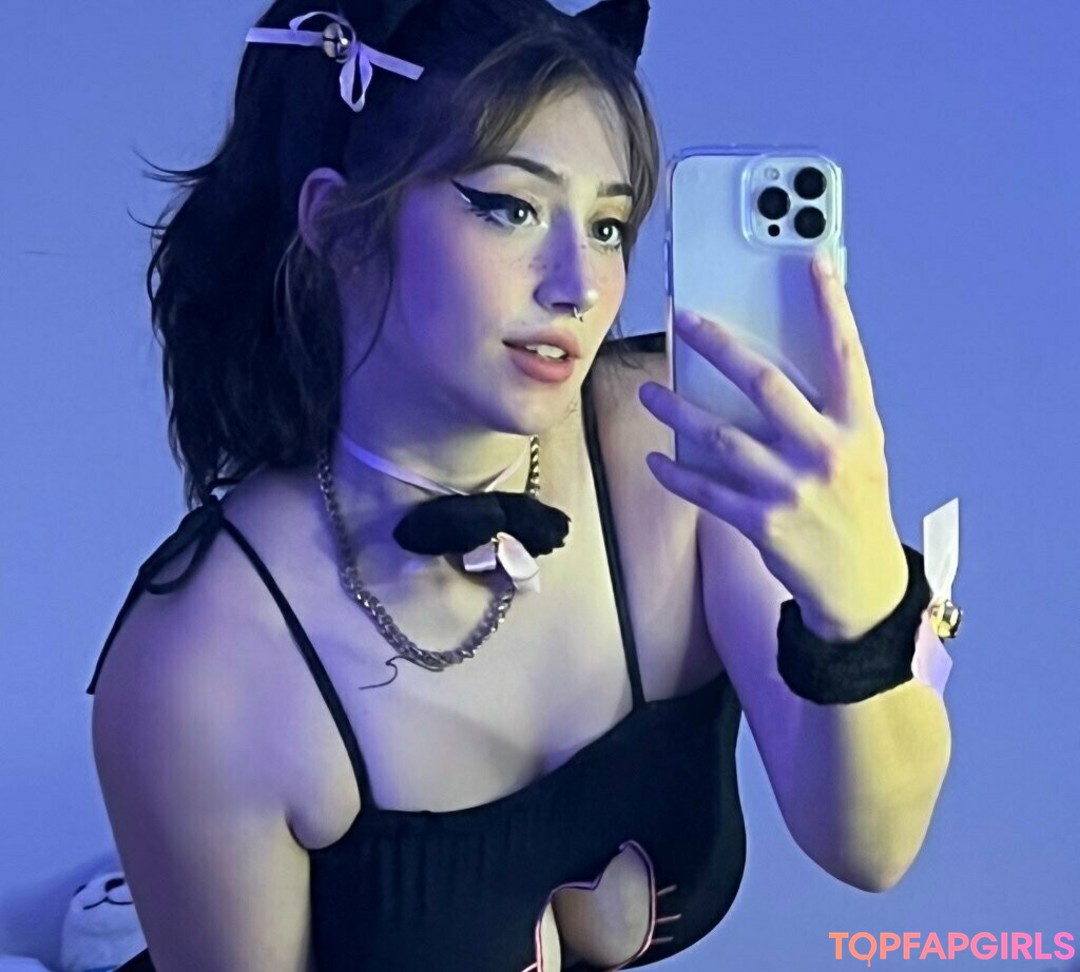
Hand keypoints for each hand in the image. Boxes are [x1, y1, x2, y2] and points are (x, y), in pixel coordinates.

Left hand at [638, 253, 908, 641]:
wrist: (861, 586)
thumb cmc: (856, 508)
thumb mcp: (860, 453)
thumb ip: (825, 412)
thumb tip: (768, 368)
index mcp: (857, 428)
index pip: (845, 355)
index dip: (832, 306)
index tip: (814, 263)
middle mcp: (827, 453)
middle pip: (765, 384)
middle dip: (719, 346)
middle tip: (686, 320)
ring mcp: (793, 489)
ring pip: (720, 436)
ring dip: (677, 411)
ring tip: (648, 393)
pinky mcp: (762, 524)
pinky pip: (707, 491)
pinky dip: (677, 474)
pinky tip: (657, 459)